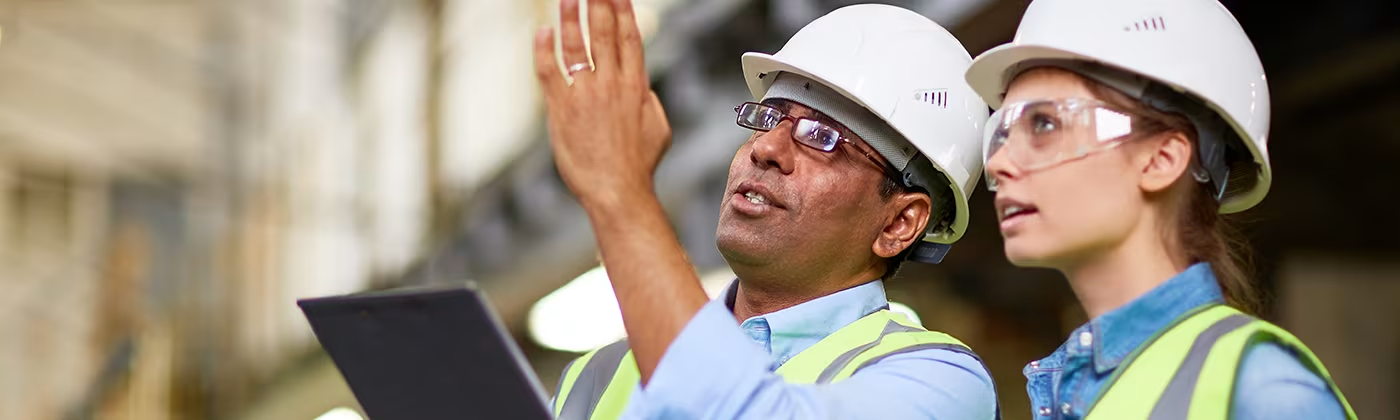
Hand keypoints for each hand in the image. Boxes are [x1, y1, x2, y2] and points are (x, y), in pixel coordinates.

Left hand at [534, 0, 671, 210]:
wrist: (618, 190)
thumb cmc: (639, 165)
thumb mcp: (658, 128)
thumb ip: (649, 101)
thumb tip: (643, 87)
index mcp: (637, 86)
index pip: (630, 38)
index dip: (623, 11)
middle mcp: (611, 84)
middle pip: (604, 33)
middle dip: (598, 3)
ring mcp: (585, 95)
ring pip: (576, 46)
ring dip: (571, 17)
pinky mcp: (561, 109)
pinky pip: (549, 71)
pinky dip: (544, 49)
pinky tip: (543, 31)